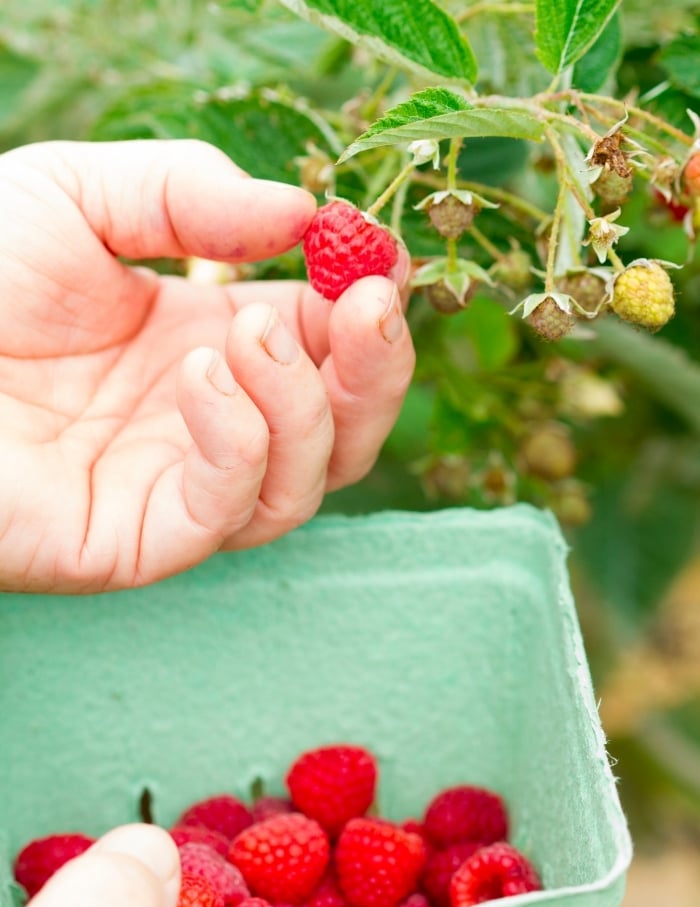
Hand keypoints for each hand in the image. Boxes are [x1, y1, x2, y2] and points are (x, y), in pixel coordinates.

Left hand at [0, 139, 414, 592]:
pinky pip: (230, 511)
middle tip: (370, 303)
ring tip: (248, 329)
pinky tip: (200, 377)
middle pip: (341, 429)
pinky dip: (241, 444)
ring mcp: (180, 488)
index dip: (367, 308)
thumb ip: (188, 194)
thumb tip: (303, 214)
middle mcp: (208, 424)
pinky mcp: (142, 541)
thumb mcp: (76, 198)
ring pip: (305, 481)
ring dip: (305, 403)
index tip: (383, 258)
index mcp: (207, 344)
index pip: (324, 345)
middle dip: (374, 370)